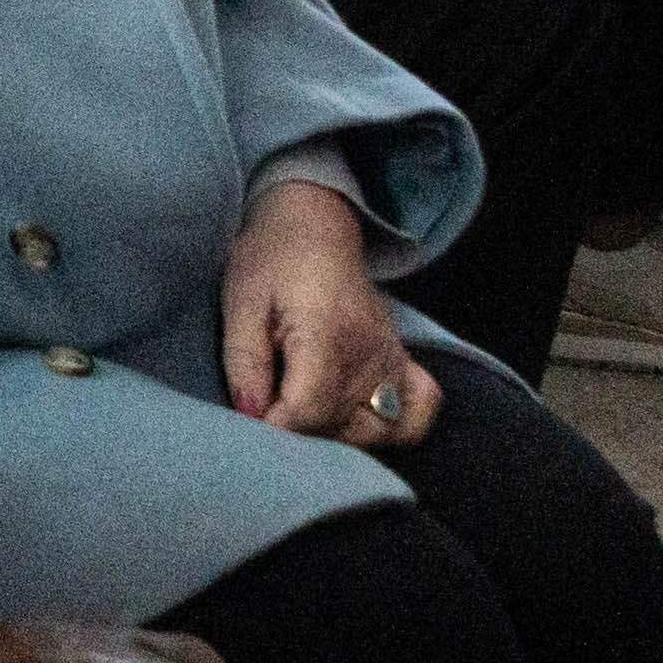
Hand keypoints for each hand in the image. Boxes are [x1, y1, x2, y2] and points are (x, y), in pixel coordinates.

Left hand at [219, 180, 437, 445]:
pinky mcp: (402, 359)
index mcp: (328, 335)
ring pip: (380, 429)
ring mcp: (393, 357)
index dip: (274, 426)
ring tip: (306, 415)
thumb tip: (250, 416)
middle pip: (342, 426)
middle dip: (301, 433)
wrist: (313, 226)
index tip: (252, 416)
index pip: (310, 411)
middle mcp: (370, 352)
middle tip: (271, 409)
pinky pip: (421, 408)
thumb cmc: (270, 262)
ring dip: (340, 436)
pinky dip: (395, 427)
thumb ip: (244, 363)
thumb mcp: (240, 305)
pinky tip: (356, 419)